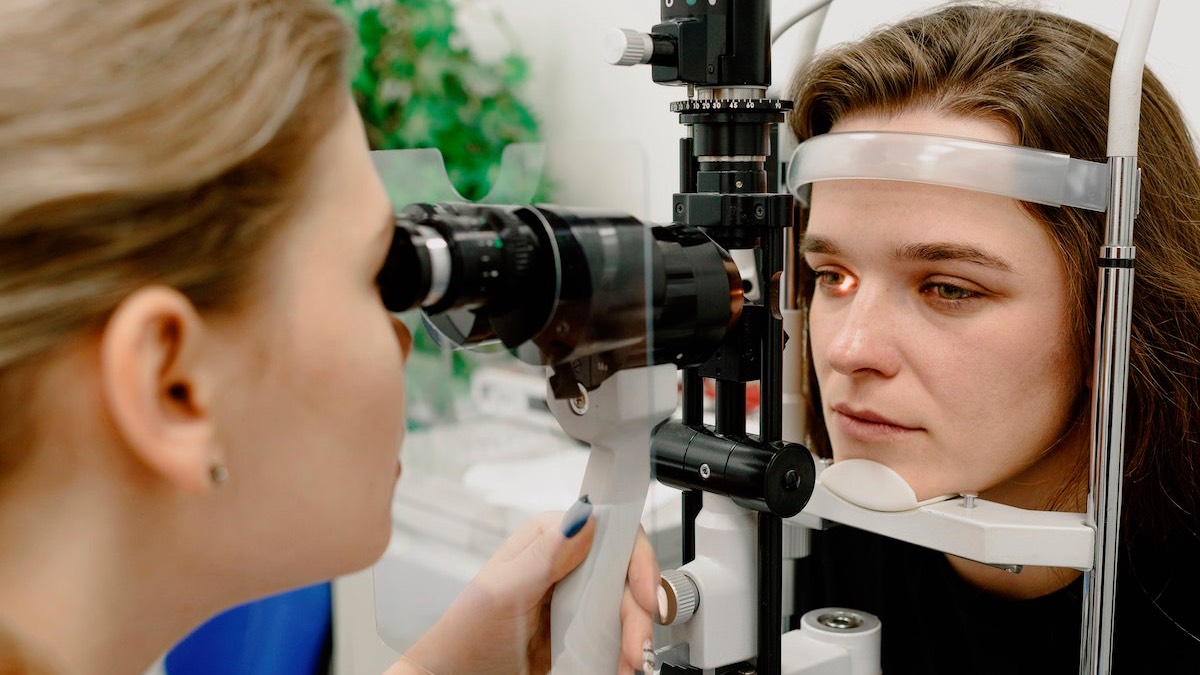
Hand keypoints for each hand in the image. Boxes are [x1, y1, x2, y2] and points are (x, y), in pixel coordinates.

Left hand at [390, 507, 659, 674]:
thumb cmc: (467, 634)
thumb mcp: (504, 591)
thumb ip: (543, 556)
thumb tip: (582, 519)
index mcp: (550, 539)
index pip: (611, 531)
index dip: (635, 559)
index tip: (644, 595)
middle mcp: (568, 562)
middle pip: (626, 575)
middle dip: (638, 611)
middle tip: (635, 645)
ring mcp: (577, 597)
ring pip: (626, 606)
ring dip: (634, 634)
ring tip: (629, 662)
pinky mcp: (582, 629)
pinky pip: (616, 633)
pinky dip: (623, 650)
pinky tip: (621, 664)